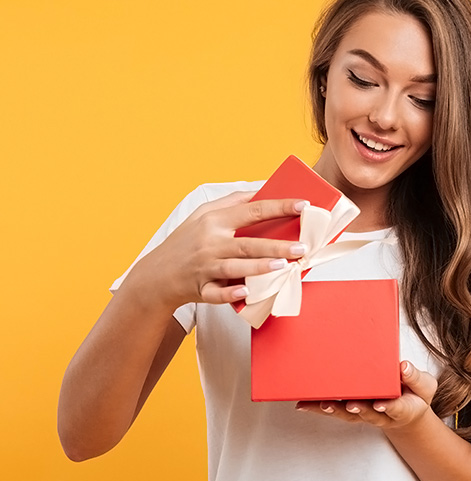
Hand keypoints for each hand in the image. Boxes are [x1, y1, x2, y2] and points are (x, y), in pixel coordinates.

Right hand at [127, 191, 308, 309]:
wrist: (156, 274)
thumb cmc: (187, 240)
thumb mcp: (203, 214)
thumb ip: (233, 200)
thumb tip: (262, 187)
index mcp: (215, 221)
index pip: (252, 210)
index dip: (279, 207)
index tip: (303, 205)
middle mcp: (210, 243)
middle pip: (248, 243)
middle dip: (276, 245)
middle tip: (302, 247)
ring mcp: (205, 267)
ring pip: (235, 267)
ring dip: (260, 267)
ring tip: (284, 266)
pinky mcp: (200, 289)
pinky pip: (216, 293)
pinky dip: (230, 293)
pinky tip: (246, 290)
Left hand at [295, 360, 437, 431]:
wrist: (407, 410)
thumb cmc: (414, 394)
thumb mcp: (424, 386)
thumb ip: (415, 378)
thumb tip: (404, 367)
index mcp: (401, 407)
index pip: (396, 408)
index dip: (388, 407)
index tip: (381, 404)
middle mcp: (380, 413)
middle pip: (367, 414)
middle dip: (357, 409)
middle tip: (349, 405)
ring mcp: (364, 412)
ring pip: (347, 414)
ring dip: (334, 410)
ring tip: (322, 405)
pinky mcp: (351, 408)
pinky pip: (335, 409)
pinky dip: (318, 408)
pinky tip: (303, 405)